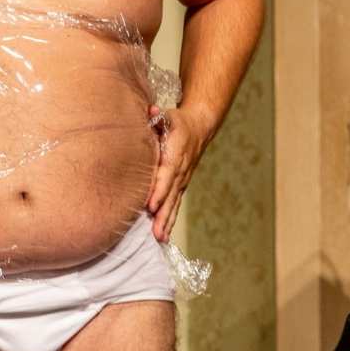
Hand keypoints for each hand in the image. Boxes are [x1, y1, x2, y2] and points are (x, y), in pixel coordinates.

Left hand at [146, 106, 208, 242]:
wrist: (199, 127)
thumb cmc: (179, 122)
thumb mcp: (169, 115)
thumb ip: (158, 115)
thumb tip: (151, 111)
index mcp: (176, 155)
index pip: (166, 175)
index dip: (159, 190)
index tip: (150, 205)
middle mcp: (180, 171)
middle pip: (170, 195)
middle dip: (163, 214)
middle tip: (155, 232)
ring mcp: (182, 180)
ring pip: (174, 203)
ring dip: (167, 221)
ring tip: (160, 239)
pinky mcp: (181, 186)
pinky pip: (175, 204)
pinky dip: (170, 220)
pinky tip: (163, 235)